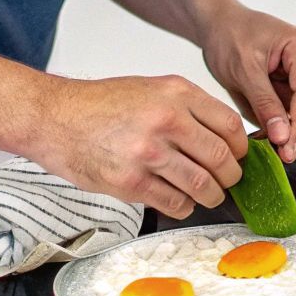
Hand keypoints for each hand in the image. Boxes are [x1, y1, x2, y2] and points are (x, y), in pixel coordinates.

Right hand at [31, 74, 246, 218]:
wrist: (55, 117)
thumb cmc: (101, 104)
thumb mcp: (152, 88)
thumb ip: (188, 107)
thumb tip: (223, 136)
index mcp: (176, 93)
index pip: (230, 125)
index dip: (240, 147)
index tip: (238, 156)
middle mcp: (167, 119)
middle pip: (221, 158)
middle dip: (231, 176)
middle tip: (227, 181)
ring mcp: (149, 152)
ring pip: (203, 185)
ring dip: (211, 196)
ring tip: (207, 195)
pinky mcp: (130, 181)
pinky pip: (175, 202)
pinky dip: (184, 206)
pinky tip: (179, 200)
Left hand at [199, 2, 295, 162]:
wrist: (217, 25)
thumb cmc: (229, 36)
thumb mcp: (243, 71)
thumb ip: (265, 103)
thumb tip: (283, 136)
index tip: (288, 150)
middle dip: (292, 130)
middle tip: (277, 155)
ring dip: (283, 128)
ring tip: (263, 144)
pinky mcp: (290, 83)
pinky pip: (288, 109)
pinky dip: (275, 122)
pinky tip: (262, 134)